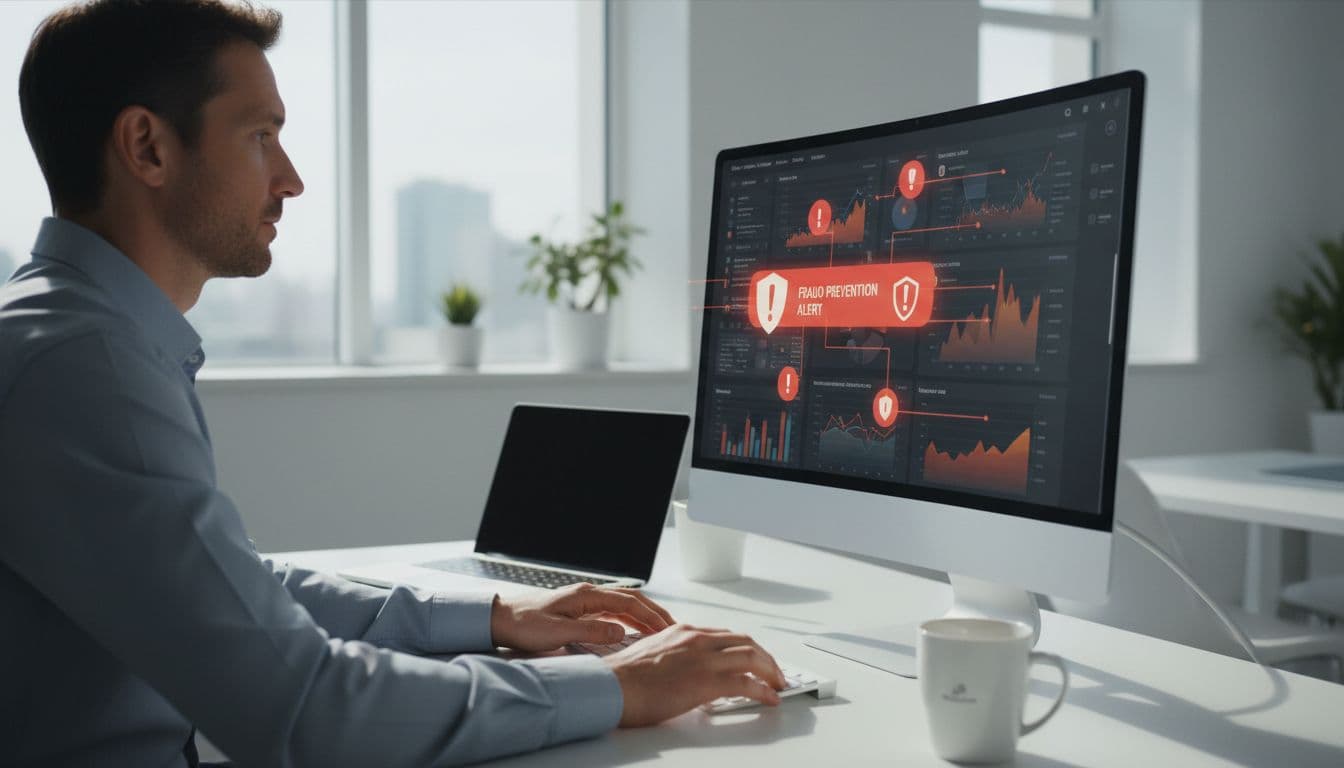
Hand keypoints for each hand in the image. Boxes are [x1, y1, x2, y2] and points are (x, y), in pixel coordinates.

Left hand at [489, 583, 674, 651]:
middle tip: (672, 627)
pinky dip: (627, 620)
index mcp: (585, 596)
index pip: (628, 602)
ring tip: (659, 630)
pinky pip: (611, 612)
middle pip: (630, 600)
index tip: (667, 627)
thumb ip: (590, 632)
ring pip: (622, 605)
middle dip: (653, 612)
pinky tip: (632, 631)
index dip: (650, 615)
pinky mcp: (577, 611)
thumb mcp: (557, 633)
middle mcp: (587, 594)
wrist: (499, 619)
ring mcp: (583, 602)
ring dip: (642, 616)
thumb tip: (620, 631)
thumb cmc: (522, 624)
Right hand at [604, 624, 787, 726]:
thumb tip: (686, 670)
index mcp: (684, 631)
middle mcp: (697, 639)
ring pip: (752, 657)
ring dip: (771, 672)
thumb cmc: (624, 677)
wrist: (612, 686)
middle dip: (765, 657)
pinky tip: (769, 698)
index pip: (726, 635)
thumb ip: (675, 655)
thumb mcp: (653, 653)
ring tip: (778, 684)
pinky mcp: (706, 681)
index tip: (754, 659)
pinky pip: (747, 683)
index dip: (746, 648)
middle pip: (746, 642)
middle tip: (774, 672)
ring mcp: (704, 659)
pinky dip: (764, 691)